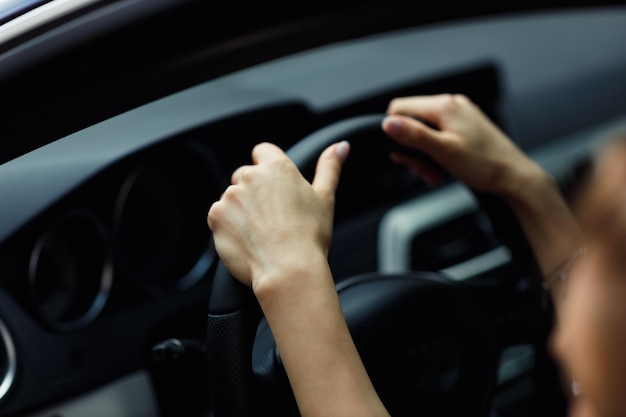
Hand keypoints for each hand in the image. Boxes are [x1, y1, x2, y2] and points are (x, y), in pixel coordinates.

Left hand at [207, 141, 348, 291]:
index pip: (263, 151)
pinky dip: (229, 226)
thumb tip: (341, 146)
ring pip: (232, 197)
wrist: (288, 269)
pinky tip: (248, 239)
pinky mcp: (216, 216)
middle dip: (254, 191)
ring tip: (261, 232)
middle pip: (245, 175)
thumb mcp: (325, 198)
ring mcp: (230, 196)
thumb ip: (330, 167)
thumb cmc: (310, 236)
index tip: (275, 187)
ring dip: (241, 210)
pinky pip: (219, 216)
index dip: (267, 167)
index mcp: (277, 168)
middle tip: (272, 217)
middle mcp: (251, 176)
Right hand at [382, 94, 541, 196]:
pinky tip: (442, 168)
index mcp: (444, 106)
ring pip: (425, 131)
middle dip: (411, 148)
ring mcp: (460, 115)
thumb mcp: (443, 151)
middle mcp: (452, 105)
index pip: (400, 109)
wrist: (514, 176)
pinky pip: (439, 135)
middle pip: (412, 121)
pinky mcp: (465, 126)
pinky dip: (436, 152)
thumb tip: (388, 123)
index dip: (394, 132)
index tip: (402, 155)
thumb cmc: (485, 165)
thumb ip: (414, 135)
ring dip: (423, 154)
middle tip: (421, 168)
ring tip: (434, 171)